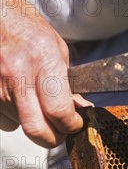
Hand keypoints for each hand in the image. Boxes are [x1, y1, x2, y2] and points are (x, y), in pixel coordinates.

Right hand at [0, 0, 90, 147]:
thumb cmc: (28, 31)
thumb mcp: (58, 51)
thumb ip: (68, 84)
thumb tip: (79, 110)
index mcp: (43, 63)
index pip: (59, 112)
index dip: (71, 125)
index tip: (75, 124)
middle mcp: (17, 76)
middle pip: (37, 130)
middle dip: (54, 137)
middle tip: (61, 131)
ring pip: (21, 125)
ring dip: (34, 122)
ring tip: (37, 103)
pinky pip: (4, 120)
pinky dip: (14, 117)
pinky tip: (18, 100)